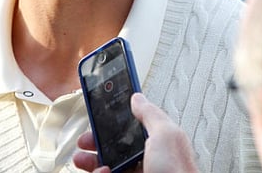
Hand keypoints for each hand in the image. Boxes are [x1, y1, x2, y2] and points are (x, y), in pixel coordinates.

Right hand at [72, 93, 198, 172]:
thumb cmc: (177, 172)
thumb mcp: (166, 135)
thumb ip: (150, 114)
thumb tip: (137, 98)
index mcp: (158, 141)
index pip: (133, 125)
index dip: (116, 118)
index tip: (100, 114)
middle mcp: (147, 158)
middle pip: (116, 145)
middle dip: (96, 141)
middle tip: (85, 140)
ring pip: (108, 164)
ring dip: (92, 160)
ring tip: (84, 159)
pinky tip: (101, 172)